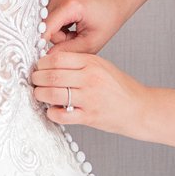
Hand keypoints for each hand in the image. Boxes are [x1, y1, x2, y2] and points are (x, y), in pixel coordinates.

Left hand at [30, 51, 150, 136]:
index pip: (57, 58)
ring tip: (39, 94)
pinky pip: (62, 114)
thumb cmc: (121, 88)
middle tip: (34, 80)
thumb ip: (80, 64)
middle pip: (51, 76)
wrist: (140, 109)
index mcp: (92, 63)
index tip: (38, 67)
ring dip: (40, 94)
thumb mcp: (103, 66)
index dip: (42, 63)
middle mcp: (90, 79)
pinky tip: (52, 110)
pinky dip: (52, 112)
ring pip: (52, 94)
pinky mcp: (89, 117)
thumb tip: (52, 64)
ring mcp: (89, 98)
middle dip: (37, 78)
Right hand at [42, 0, 130, 54]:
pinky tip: (71, 18)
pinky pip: (48, 12)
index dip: (46, 43)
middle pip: (45, 25)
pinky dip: (58, 19)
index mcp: (70, 5)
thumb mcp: (92, 42)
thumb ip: (68, 51)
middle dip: (59, 35)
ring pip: (45, 20)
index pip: (46, 29)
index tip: (51, 52)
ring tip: (75, 24)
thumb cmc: (108, 16)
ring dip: (58, 28)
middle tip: (76, 34)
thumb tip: (47, 56)